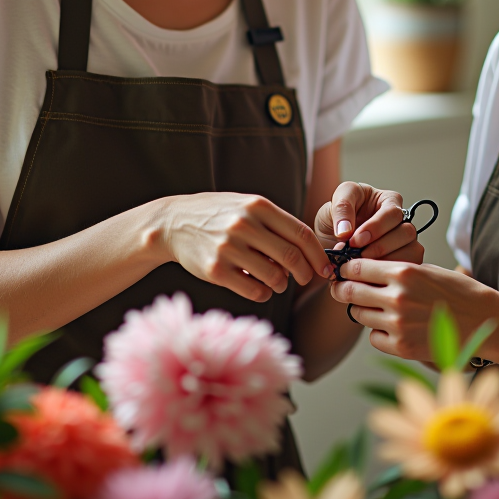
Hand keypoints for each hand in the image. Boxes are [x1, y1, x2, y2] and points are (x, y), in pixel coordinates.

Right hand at [156, 192, 332, 302]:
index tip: (325, 267)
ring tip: (278, 280)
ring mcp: (228, 248)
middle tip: (306, 278)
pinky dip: (263, 293)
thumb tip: (310, 251)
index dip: (318, 254)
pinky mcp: (215, 270)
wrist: (173, 223)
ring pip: (274, 276)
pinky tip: (260, 287)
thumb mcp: (247, 206)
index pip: (301, 233)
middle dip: (305, 273)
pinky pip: (253, 290)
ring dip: (282, 284)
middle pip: (291, 257)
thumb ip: (276, 223)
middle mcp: (244, 225)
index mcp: (258, 206)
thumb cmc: (219, 215)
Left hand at [315, 182, 423, 263]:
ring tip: (363, 267)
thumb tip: (346, 231)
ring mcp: (405, 242)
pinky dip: (389, 273)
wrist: (330, 242)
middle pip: (406, 232)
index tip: (355, 240)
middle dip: (381, 246)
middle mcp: (402, 221)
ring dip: (386, 261)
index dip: (375, 228)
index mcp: (389, 201)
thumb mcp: (334, 204)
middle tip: (358, 255)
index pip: (392, 213)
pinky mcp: (405, 260)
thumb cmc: (336, 218)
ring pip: (411, 250)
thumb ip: (341, 209)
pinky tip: (370, 276)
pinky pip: (408, 267)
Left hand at [329, 258, 498, 361]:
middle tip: (340, 288)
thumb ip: (394, 270)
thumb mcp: (425, 270)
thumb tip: (362, 271)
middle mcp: (397, 297)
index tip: (341, 271)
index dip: (345, 269)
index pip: (357, 268)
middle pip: (351, 292)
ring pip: (359, 315)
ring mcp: (398, 324)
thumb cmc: (456, 292)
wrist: (482, 321)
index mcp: (404, 272)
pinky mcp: (402, 347)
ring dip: (363, 310)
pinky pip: (374, 337)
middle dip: (342, 289)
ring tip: (377, 307)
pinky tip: (393, 326)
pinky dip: (378, 332)